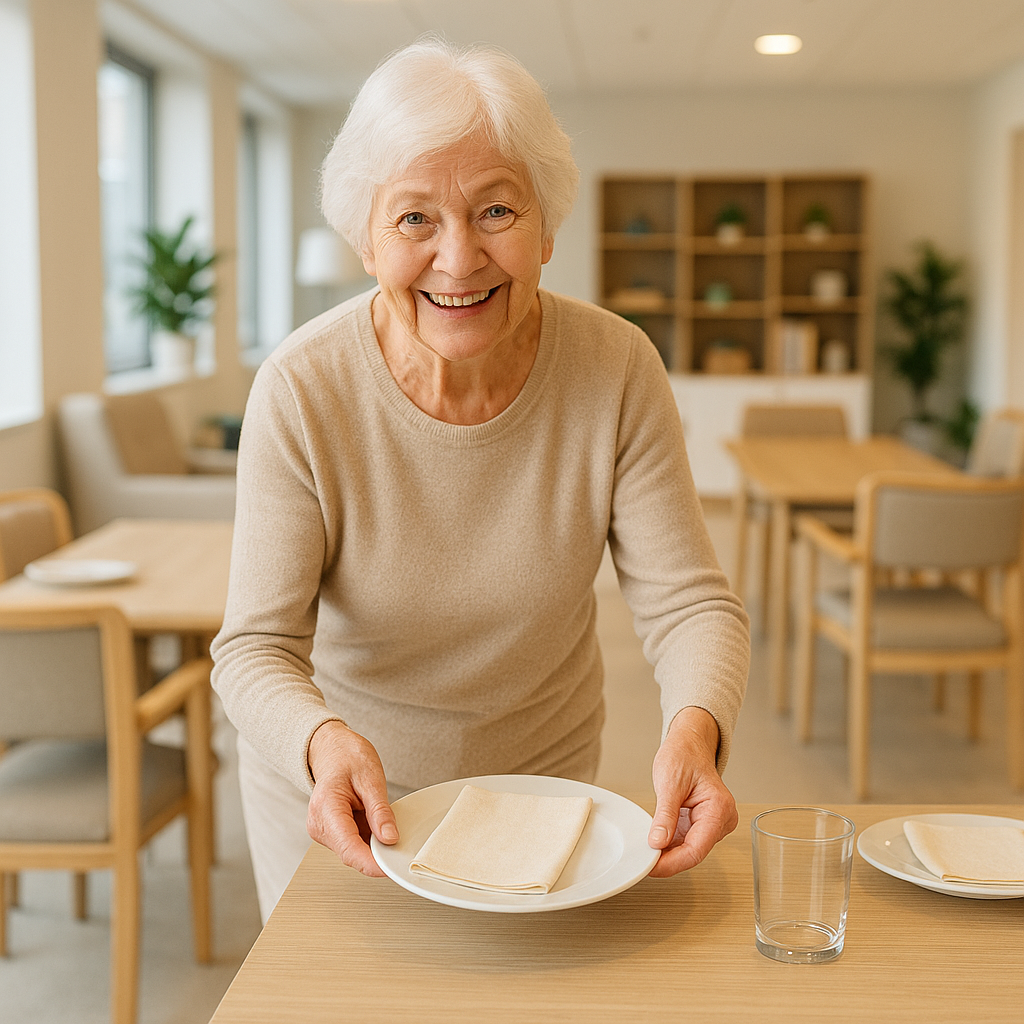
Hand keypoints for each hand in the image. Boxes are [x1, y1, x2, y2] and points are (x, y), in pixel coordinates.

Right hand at [306, 720, 398, 876]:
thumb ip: (380, 810)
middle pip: (351, 853)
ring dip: (373, 845)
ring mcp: (323, 830)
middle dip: (377, 854)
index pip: (348, 848)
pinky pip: (352, 843)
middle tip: (401, 845)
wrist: (332, 750)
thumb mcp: (371, 778)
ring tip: (384, 822)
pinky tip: (375, 824)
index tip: (392, 868)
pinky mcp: (330, 832)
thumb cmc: (347, 757)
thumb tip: (390, 838)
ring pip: (352, 851)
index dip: (372, 863)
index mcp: (326, 808)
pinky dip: (368, 839)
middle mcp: (319, 824)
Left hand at [646, 707, 737, 876]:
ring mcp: (714, 823)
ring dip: (668, 853)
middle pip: (694, 852)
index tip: (651, 866)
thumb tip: (657, 842)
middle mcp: (722, 819)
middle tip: (643, 860)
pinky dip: (670, 844)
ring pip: (689, 850)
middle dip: (668, 860)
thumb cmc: (684, 755)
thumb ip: (665, 815)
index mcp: (719, 808)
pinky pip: (686, 841)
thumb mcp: (670, 783)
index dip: (672, 863)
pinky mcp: (703, 824)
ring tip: (646, 851)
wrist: (689, 743)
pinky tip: (655, 842)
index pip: (696, 849)